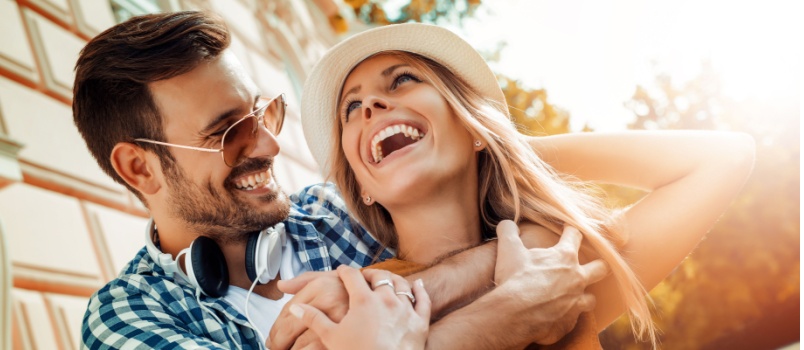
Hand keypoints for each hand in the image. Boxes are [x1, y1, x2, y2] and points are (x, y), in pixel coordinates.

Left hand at [269, 271, 346, 349]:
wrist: (383, 303)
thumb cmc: (352, 292)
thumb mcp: (330, 279)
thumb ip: (303, 281)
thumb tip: (281, 285)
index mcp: (321, 286)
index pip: (288, 310)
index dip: (275, 327)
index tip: (271, 337)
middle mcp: (328, 301)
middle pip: (290, 327)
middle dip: (278, 341)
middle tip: (274, 347)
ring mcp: (335, 321)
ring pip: (299, 342)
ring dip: (290, 349)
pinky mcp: (339, 336)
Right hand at [290, 265, 430, 349]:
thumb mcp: (331, 337)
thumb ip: (313, 319)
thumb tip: (295, 308)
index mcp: (364, 300)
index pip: (352, 276)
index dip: (345, 271)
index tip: (342, 270)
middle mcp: (387, 299)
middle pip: (379, 276)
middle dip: (370, 274)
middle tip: (364, 276)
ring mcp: (406, 309)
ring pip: (401, 284)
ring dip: (393, 280)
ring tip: (387, 280)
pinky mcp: (420, 322)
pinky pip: (423, 300)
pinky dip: (420, 290)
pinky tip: (418, 285)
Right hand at [494, 220, 608, 344]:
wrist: (514, 315)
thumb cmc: (514, 279)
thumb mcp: (508, 249)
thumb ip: (508, 231)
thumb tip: (507, 224)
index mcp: (564, 257)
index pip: (575, 236)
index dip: (571, 230)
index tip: (567, 229)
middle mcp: (576, 279)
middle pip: (600, 268)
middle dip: (598, 265)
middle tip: (592, 264)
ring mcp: (575, 303)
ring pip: (591, 299)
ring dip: (584, 297)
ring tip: (574, 297)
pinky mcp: (568, 323)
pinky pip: (572, 321)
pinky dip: (565, 318)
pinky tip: (556, 317)